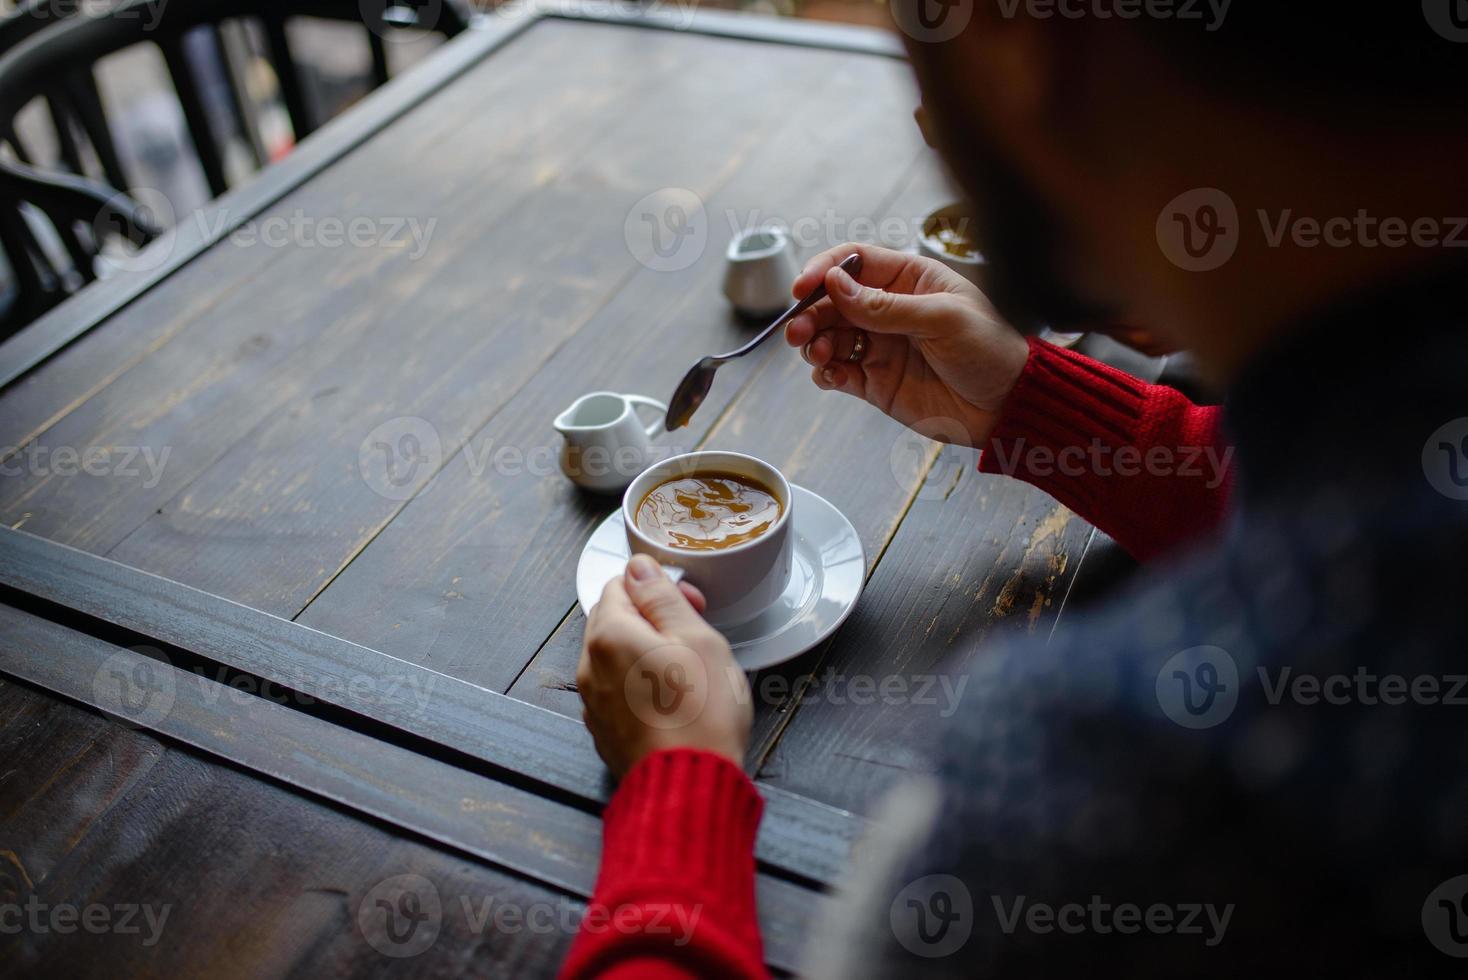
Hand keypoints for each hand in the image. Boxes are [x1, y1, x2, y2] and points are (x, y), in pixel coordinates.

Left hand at [577, 555, 751, 778]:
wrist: (688, 786)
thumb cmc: (700, 715)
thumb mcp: (696, 639)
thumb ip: (662, 598)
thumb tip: (639, 567)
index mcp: (609, 635)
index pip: (621, 584)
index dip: (660, 587)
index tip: (692, 603)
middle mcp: (590, 667)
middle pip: (613, 619)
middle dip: (650, 616)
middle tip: (693, 632)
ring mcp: (593, 702)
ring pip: (614, 657)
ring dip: (644, 651)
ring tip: (686, 669)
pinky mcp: (604, 731)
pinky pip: (616, 691)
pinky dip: (639, 684)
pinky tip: (672, 699)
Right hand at [786, 243, 1030, 446]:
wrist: (1008, 405)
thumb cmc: (990, 350)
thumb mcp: (942, 319)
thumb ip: (885, 306)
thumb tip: (835, 285)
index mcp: (909, 279)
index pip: (854, 262)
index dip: (824, 270)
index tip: (802, 287)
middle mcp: (889, 309)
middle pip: (832, 302)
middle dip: (810, 314)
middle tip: (798, 333)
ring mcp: (880, 345)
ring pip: (829, 337)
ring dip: (813, 344)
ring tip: (816, 356)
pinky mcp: (875, 381)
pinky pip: (838, 372)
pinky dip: (825, 373)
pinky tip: (829, 375)